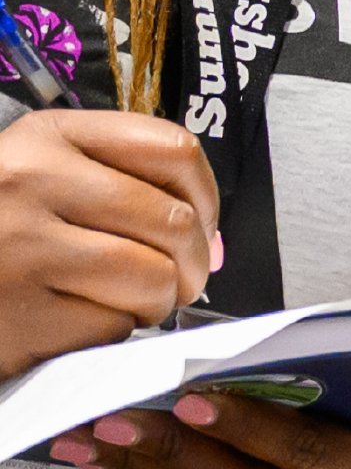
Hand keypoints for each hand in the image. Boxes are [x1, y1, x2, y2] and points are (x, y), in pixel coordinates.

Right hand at [0, 108, 218, 377]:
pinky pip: (115, 325)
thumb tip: (210, 242)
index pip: (172, 149)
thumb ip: (121, 188)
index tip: (200, 222)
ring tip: (119, 301)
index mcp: (45, 136)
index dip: (205, 195)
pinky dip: (108, 332)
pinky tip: (72, 321)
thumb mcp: (39, 180)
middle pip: (175, 221)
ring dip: (154, 303)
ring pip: (156, 277)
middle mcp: (30, 180)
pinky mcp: (23, 311)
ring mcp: (23, 245)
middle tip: (174, 281)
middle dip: (192, 264)